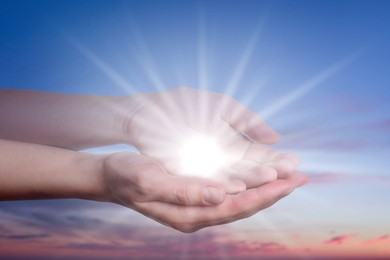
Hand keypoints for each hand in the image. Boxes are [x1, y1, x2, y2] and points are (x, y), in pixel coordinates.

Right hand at [102, 152, 306, 232]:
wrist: (111, 177)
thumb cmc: (126, 176)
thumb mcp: (150, 179)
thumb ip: (184, 190)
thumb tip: (221, 194)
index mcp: (189, 214)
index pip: (235, 207)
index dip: (264, 194)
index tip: (288, 181)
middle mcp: (197, 214)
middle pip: (244, 206)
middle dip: (273, 192)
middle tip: (302, 177)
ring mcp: (197, 207)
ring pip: (240, 200)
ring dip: (265, 187)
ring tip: (289, 175)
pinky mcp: (196, 196)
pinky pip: (229, 192)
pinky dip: (249, 183)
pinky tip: (259, 175)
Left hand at [121, 87, 297, 191]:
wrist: (147, 111)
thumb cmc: (183, 105)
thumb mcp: (222, 107)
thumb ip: (247, 120)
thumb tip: (276, 137)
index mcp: (231, 144)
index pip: (258, 156)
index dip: (276, 160)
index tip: (296, 163)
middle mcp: (221, 161)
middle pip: (250, 171)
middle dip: (272, 173)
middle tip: (295, 177)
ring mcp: (205, 169)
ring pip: (233, 179)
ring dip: (253, 182)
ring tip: (274, 182)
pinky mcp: (187, 175)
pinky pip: (208, 182)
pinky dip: (223, 186)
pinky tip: (240, 187)